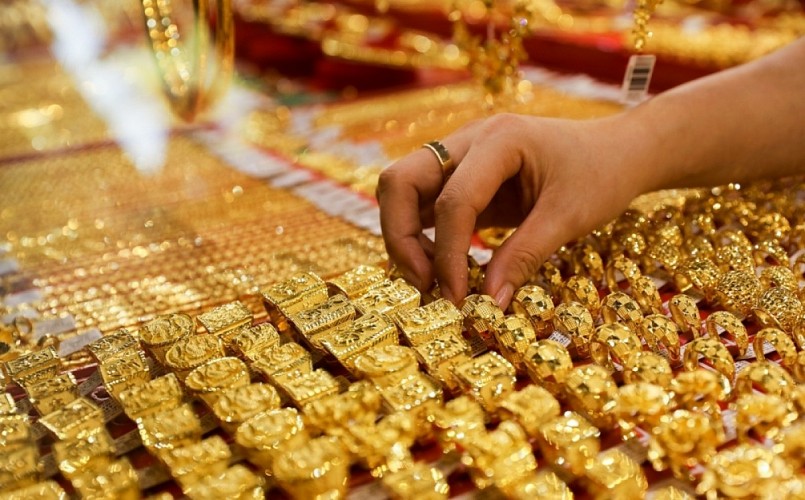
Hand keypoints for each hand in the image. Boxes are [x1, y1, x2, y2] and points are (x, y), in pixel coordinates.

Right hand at [376, 113, 647, 308]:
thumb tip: (488, 306)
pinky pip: (423, 203)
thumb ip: (523, 258)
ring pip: (402, 190)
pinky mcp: (461, 175)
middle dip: (401, 237)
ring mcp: (460, 154)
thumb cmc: (602, 175)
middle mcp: (468, 139)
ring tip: (431, 281)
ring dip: (405, 236)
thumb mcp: (568, 219)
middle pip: (400, 181)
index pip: (452, 200)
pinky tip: (441, 267)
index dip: (447, 255)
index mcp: (499, 140)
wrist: (619, 150)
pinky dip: (423, 236)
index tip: (456, 298)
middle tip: (424, 284)